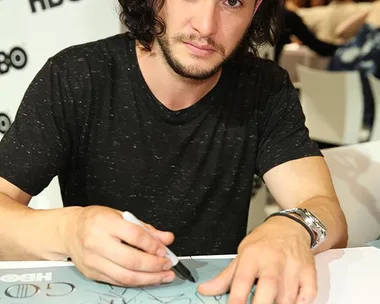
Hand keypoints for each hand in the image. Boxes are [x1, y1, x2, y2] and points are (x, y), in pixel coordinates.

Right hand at [62, 206, 175, 286]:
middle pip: (131, 260)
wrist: (69, 230)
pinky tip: (147, 278)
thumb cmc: (95, 220)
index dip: (153, 245)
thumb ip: (145, 229)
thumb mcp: (121, 216)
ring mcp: (93, 260)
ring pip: (125, 276)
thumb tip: (166, 238)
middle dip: (154, 265)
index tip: (164, 250)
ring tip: (163, 275)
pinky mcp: (91, 273)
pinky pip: (117, 281)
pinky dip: (136, 281)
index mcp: (105, 223)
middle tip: (167, 265)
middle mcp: (97, 242)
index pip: (135, 236)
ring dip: (149, 278)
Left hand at [198, 216, 316, 303]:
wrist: (290, 227)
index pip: (242, 279)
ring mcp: (293, 266)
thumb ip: (226, 276)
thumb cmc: (264, 241)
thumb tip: (205, 290)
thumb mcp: (242, 253)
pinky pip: (308, 295)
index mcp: (252, 255)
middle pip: (269, 286)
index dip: (237, 298)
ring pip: (288, 295)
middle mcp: (273, 260)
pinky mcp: (308, 272)